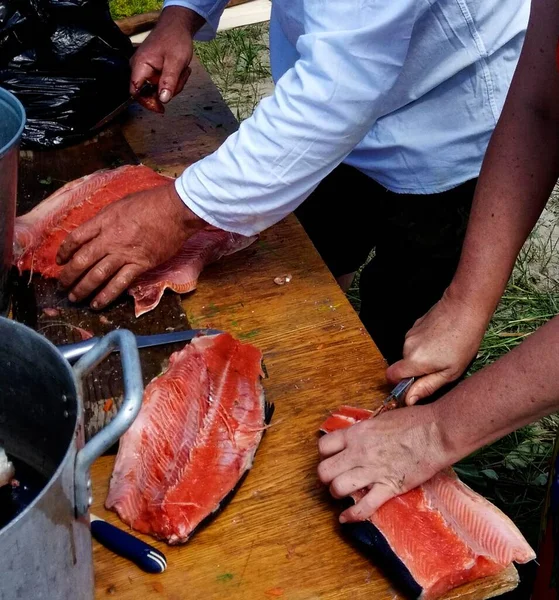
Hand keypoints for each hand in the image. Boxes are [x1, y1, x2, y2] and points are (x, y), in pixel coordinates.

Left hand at [56, 183, 204, 308]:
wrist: (175, 210)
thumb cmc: (151, 202)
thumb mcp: (120, 204)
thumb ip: (106, 218)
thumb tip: (97, 229)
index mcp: (103, 221)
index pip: (75, 239)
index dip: (64, 251)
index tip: (60, 260)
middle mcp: (109, 240)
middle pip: (82, 260)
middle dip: (68, 276)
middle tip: (62, 285)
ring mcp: (124, 254)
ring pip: (97, 275)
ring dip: (82, 289)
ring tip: (74, 298)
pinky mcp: (140, 265)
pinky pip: (119, 284)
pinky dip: (106, 295)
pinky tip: (97, 304)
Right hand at [130, 7, 202, 104]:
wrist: (177, 27)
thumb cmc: (175, 40)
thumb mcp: (176, 62)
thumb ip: (169, 82)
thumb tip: (162, 100)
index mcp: (140, 65)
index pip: (135, 92)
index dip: (147, 102)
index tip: (161, 108)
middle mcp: (138, 68)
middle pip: (150, 92)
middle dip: (168, 89)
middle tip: (180, 77)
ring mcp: (144, 69)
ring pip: (158, 89)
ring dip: (173, 84)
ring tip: (181, 70)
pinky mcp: (151, 70)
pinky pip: (161, 83)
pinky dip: (172, 80)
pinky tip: (178, 70)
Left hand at [317, 404, 450, 521]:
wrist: (436, 432)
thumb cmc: (413, 420)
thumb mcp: (380, 420)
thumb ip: (364, 432)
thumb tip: (357, 438)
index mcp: (356, 433)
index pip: (324, 446)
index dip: (325, 454)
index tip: (331, 457)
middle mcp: (359, 453)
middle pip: (325, 470)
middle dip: (326, 476)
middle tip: (334, 477)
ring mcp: (372, 471)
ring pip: (338, 488)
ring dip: (337, 493)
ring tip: (342, 493)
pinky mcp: (388, 487)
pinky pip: (364, 507)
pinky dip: (352, 515)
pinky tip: (346, 518)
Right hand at [386, 288, 488, 403]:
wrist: (464, 307)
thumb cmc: (463, 340)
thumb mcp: (451, 372)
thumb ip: (427, 387)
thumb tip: (409, 400)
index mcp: (414, 361)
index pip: (391, 377)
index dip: (400, 384)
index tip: (415, 385)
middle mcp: (407, 347)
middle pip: (403, 366)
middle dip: (418, 370)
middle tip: (441, 367)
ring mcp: (410, 334)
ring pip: (411, 354)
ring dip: (423, 357)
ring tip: (445, 352)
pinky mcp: (415, 326)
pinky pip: (416, 342)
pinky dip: (426, 345)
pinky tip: (443, 341)